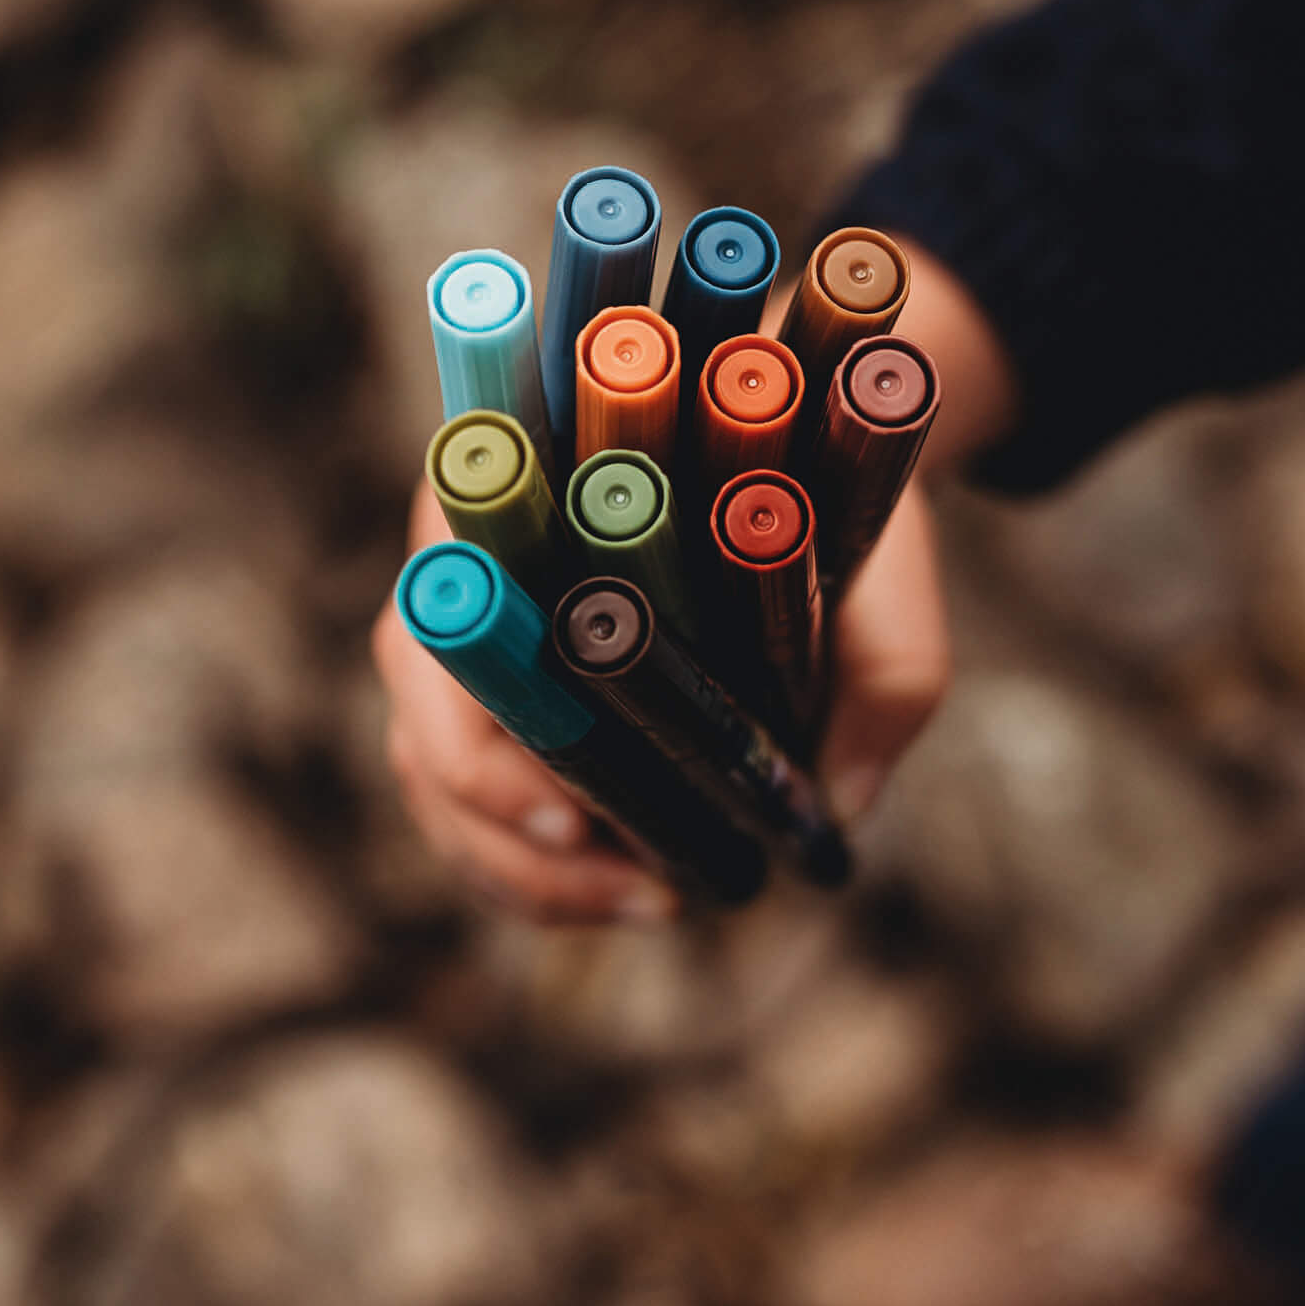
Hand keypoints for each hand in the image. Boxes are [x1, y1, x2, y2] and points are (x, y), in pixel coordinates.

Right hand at [374, 235, 1009, 920]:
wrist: (790, 404)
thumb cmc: (817, 458)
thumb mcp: (878, 544)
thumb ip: (883, 665)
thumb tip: (838, 810)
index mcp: (512, 490)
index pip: (442, 628)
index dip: (485, 746)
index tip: (577, 818)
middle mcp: (466, 557)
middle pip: (421, 721)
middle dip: (504, 834)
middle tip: (632, 885)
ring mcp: (469, 624)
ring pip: (432, 772)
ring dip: (520, 866)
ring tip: (647, 901)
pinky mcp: (496, 679)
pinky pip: (467, 790)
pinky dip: (527, 860)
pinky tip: (622, 888)